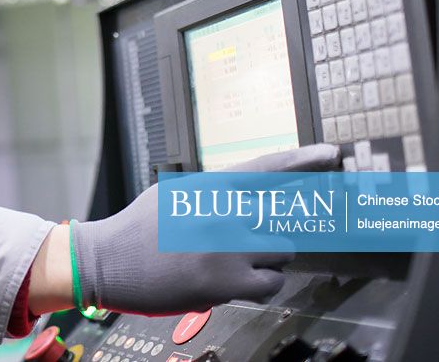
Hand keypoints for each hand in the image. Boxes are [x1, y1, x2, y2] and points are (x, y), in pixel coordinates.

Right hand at [71, 143, 340, 315]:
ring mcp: (228, 243)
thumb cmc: (139, 230)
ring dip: (265, 259)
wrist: (108, 260)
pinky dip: (260, 284)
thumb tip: (249, 197)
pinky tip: (233, 281)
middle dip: (268, 231)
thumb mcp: (175, 194)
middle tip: (239, 242)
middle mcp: (224, 209)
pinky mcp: (227, 278)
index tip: (331, 153)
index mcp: (210, 185)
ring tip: (230, 262)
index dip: (302, 159)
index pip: (266, 167)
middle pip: (281, 216)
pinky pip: (272, 282)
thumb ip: (215, 193)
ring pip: (282, 250)